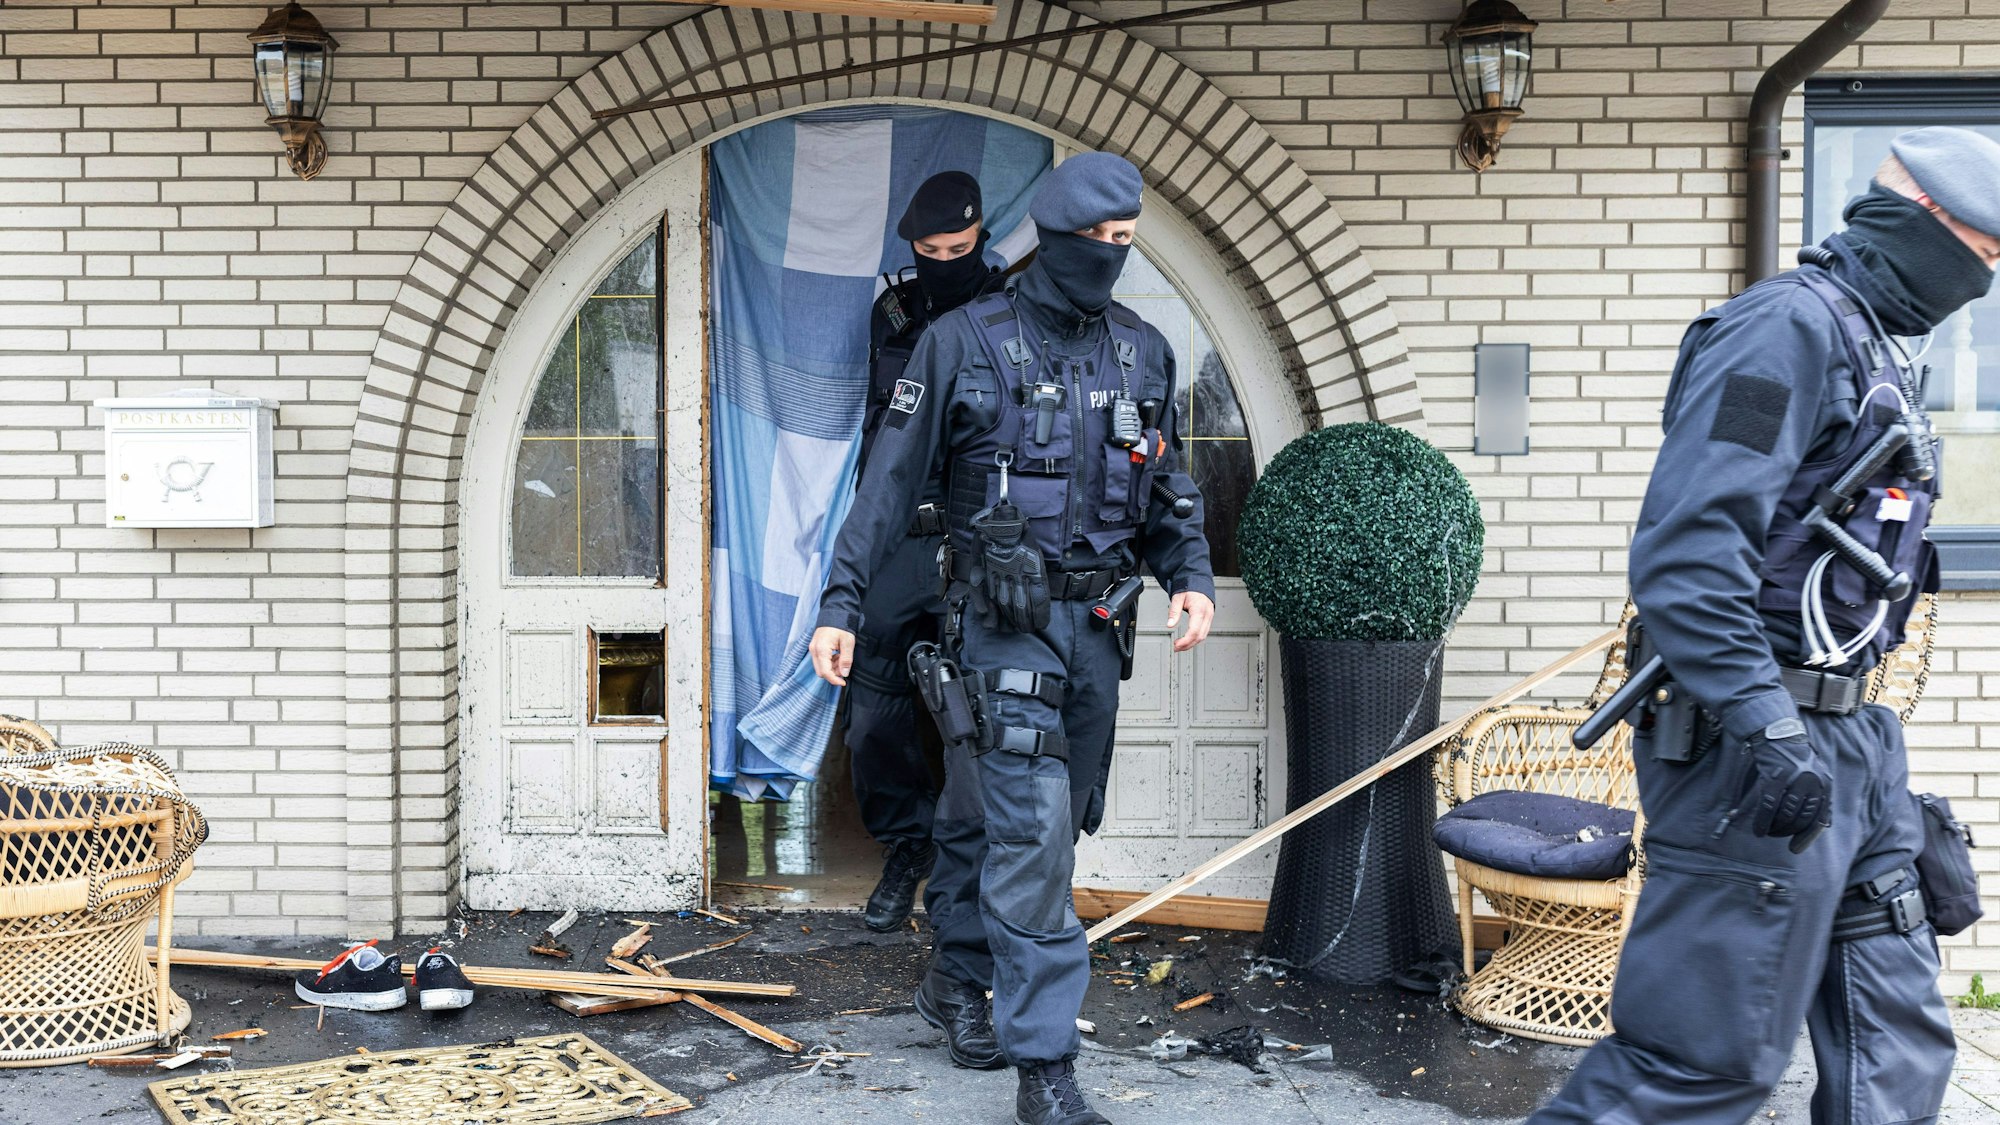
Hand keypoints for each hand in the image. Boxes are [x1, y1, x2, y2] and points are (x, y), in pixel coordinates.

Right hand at [811, 627, 855, 686]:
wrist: (834, 614)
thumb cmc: (841, 626)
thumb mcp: (848, 642)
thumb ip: (846, 659)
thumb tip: (844, 673)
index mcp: (821, 649)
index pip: (825, 672)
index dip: (834, 680)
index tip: (843, 682)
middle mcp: (814, 650)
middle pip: (821, 672)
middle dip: (834, 673)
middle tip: (844, 666)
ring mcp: (813, 649)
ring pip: (821, 667)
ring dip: (832, 667)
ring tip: (842, 657)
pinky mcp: (815, 648)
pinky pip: (820, 661)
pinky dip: (829, 662)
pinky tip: (837, 655)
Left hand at [1167, 591, 1214, 651]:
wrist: (1198, 581)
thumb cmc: (1189, 587)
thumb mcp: (1178, 597)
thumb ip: (1174, 612)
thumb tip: (1169, 624)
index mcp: (1199, 609)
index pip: (1194, 631)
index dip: (1185, 641)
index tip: (1176, 645)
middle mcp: (1207, 614)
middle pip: (1200, 636)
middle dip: (1188, 645)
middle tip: (1176, 648)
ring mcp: (1209, 617)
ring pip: (1203, 636)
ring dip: (1192, 643)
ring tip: (1180, 646)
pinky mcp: (1209, 618)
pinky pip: (1204, 632)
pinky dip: (1196, 638)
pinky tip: (1188, 640)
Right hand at [1744, 721, 1830, 850]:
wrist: (1776, 733)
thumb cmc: (1794, 756)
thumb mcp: (1814, 774)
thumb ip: (1819, 796)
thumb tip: (1824, 825)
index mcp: (1824, 784)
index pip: (1819, 819)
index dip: (1807, 836)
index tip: (1795, 848)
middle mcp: (1812, 783)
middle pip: (1800, 818)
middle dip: (1786, 831)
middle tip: (1775, 835)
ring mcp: (1794, 781)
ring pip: (1784, 815)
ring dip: (1774, 828)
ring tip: (1767, 832)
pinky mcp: (1774, 778)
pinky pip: (1768, 807)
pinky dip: (1762, 821)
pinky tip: (1757, 829)